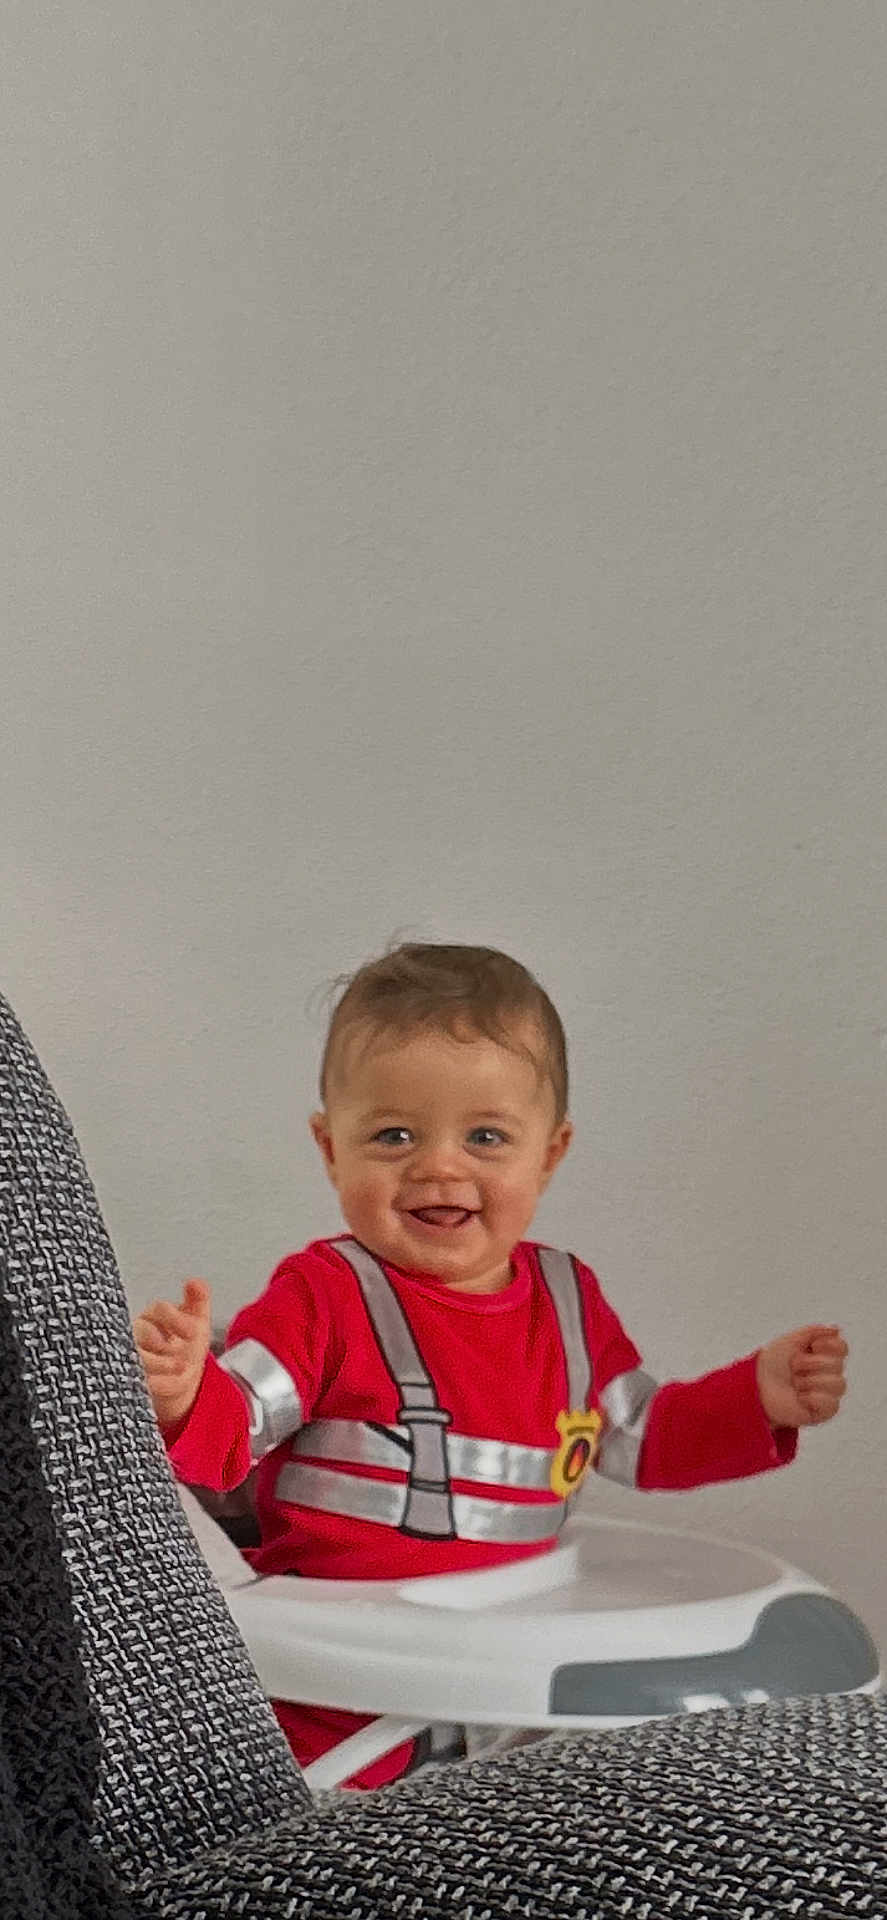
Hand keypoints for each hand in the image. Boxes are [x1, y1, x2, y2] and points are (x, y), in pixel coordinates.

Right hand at [133, 1278, 211, 1427]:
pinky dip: (160, 1384)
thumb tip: (195, 1282)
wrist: (182, 1375)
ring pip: (137, 1358)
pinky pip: (140, 1381)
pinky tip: (174, 1383)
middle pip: (142, 1333)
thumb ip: (198, 1300)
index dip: (176, 1319)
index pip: (159, 1309)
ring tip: (182, 1368)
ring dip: (160, 1364)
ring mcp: (132, 1357)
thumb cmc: (185, 1343)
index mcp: (153, 1316)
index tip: (193, 1332)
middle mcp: (137, 1334)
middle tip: (183, 1354)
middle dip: (163, 1342)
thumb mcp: (197, 1320)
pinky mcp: (133, 1380)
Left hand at [756, 1325, 847, 1428]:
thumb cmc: (773, 1364)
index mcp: (823, 1354)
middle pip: (838, 1365)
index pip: (841, 1348)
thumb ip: (814, 1331)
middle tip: (793, 1367)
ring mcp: (827, 1392)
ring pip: (838, 1384)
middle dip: (810, 1363)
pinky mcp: (824, 1411)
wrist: (757, 1386)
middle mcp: (828, 1372)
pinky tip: (800, 1398)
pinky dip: (813, 1398)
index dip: (828, 1345)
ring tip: (795, 1383)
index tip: (812, 1345)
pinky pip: (832, 1404)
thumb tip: (836, 1329)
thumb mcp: (790, 1340)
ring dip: (810, 1381)